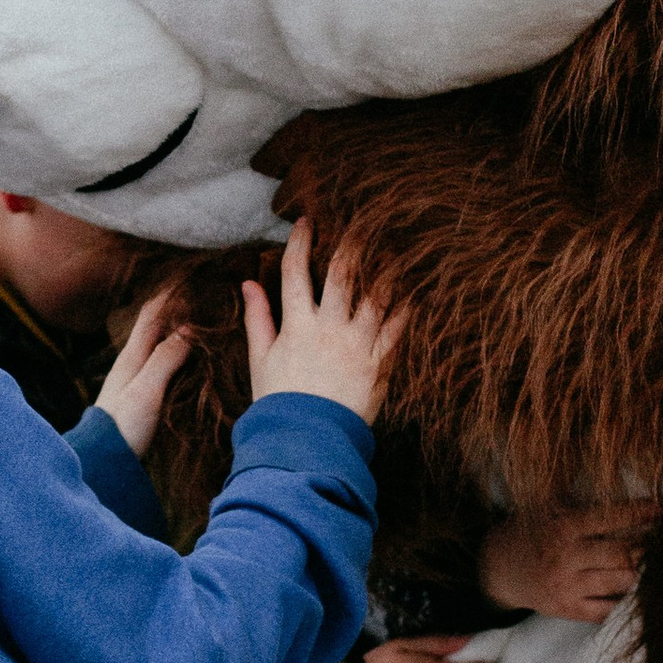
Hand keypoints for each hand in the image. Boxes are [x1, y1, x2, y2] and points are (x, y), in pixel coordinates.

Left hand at [94, 290, 195, 460]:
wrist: (101, 462)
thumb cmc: (122, 426)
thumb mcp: (147, 390)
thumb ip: (167, 358)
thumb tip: (190, 326)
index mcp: (132, 355)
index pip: (153, 312)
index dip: (172, 293)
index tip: (194, 277)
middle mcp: (132, 362)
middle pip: (157, 325)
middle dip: (179, 308)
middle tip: (206, 297)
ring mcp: (136, 380)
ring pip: (161, 344)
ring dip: (180, 331)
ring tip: (205, 322)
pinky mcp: (142, 397)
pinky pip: (163, 364)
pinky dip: (179, 354)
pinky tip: (192, 360)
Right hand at [242, 227, 400, 422]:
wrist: (308, 441)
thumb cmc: (280, 401)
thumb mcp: (261, 359)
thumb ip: (258, 318)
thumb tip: (248, 283)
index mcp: (297, 326)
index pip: (296, 272)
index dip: (301, 242)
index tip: (307, 221)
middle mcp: (328, 328)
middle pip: (343, 274)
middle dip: (351, 243)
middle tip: (361, 220)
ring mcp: (357, 344)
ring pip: (376, 295)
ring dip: (386, 267)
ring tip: (394, 246)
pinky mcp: (379, 363)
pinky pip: (398, 328)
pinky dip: (407, 307)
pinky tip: (414, 289)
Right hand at [478, 504, 657, 620]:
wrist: (498, 569)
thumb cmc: (532, 531)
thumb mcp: (548, 506)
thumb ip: (579, 494)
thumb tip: (616, 475)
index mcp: (562, 527)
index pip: (609, 518)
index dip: (641, 512)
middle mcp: (565, 558)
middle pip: (621, 554)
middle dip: (650, 548)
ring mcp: (567, 587)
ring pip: (620, 583)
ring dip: (644, 575)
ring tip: (662, 566)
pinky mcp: (568, 610)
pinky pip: (607, 610)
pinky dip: (628, 602)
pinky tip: (642, 592)